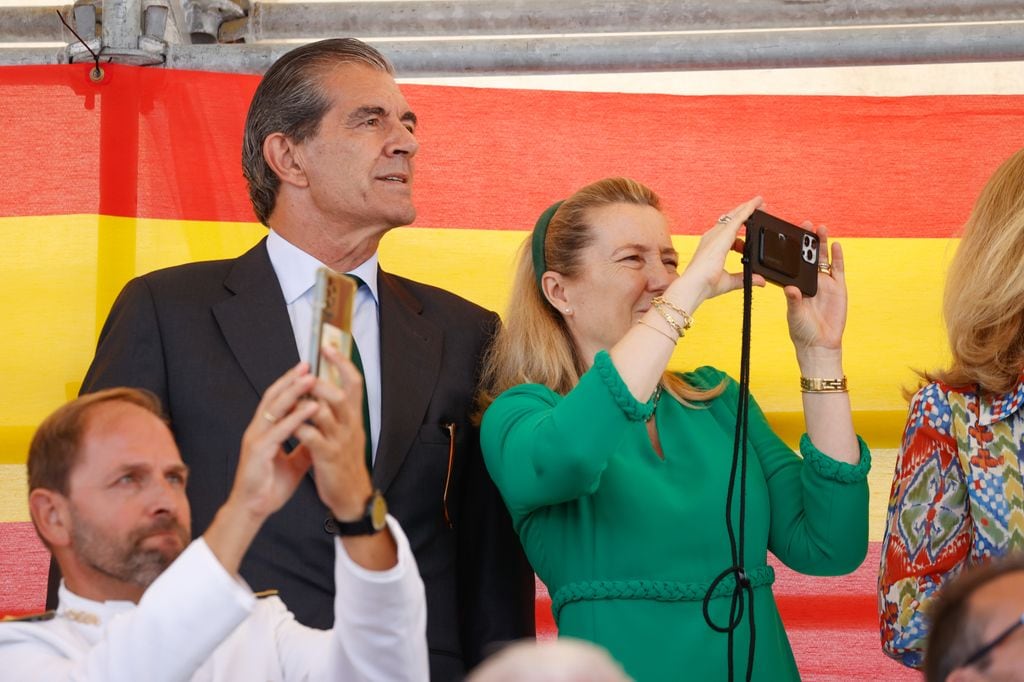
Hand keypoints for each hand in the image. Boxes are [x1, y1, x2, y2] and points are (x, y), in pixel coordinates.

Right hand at [228, 364, 318, 522]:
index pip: (277, 400)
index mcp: (265, 431)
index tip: (307, 369)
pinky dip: (296, 418)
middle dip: (291, 379)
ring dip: (294, 392)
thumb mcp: (294, 462)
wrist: (253, 509)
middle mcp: (258, 430)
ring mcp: (256, 439)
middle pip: (274, 397)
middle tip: (308, 364)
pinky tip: (310, 408)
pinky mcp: (258, 452)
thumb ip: (305, 446)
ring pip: (275, 408)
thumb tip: (321, 434)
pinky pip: (279, 430)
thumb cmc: (269, 486)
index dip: (290, 384)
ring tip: (311, 378)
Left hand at [295, 345, 372, 520]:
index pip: (354, 382)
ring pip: (325, 412)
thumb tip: (325, 389)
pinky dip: (298, 427)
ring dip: (306, 402)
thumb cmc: (344, 462)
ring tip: (292, 397)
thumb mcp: (347, 433)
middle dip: (321, 382)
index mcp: (354, 417)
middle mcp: (350, 425)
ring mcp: (340, 441)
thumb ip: (338, 412)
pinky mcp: (328, 457)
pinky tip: (288, 424)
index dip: (342, 363)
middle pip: (341, 394)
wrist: (351, 495)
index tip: (327, 347)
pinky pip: (311, 436)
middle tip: (305, 376)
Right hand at [674, 196, 766, 307]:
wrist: (694, 285)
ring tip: (759, 202)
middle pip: (730, 220)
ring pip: (734, 216)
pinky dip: (747, 210)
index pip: (727, 231)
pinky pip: (738, 219)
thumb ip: (744, 279)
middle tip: (758, 206)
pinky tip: (756, 204)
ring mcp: (716, 235)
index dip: (738, 225)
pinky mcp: (722, 235)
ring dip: (747, 208)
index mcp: (711, 247)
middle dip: (744, 212)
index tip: (749, 222)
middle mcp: (712, 238)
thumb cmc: (704, 285)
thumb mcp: (729, 281)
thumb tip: (759, 281)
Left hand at [784, 224, 846, 354]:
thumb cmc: (802, 330)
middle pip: (807, 256)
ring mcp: (824, 282)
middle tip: (805, 224)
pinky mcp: (838, 287)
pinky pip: (838, 269)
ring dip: (822, 243)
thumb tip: (790, 289)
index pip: (791, 263)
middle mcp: (809, 280)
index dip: (791, 249)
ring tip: (820, 228)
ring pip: (822, 258)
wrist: (820, 343)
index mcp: (795, 284)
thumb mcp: (795, 315)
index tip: (787, 235)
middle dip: (807, 240)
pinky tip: (836, 244)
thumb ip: (794, 301)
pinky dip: (837, 256)